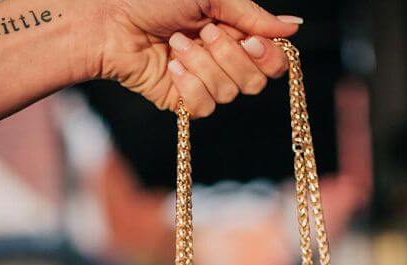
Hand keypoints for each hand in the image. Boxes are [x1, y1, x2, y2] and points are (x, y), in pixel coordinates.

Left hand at [88, 0, 301, 115]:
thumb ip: (252, 14)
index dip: (269, 56)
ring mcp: (204, 84)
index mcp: (235, 32)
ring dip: (202, 64)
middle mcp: (224, 61)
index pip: (273, 60)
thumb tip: (294, 27)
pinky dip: (188, 84)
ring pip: (228, 94)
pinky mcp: (184, 103)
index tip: (252, 40)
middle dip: (230, 57)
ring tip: (177, 43)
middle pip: (255, 82)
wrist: (112, 20)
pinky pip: (204, 107)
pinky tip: (171, 66)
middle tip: (203, 33)